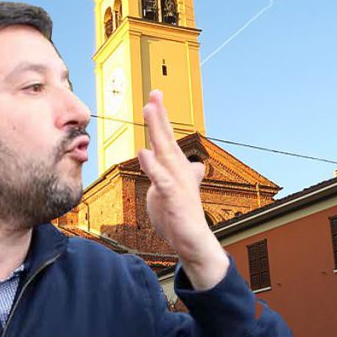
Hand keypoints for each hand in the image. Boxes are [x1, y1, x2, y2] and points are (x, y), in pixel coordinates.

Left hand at [137, 90, 228, 289]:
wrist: (192, 242)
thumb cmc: (181, 217)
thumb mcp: (174, 192)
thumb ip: (173, 176)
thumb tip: (191, 165)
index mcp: (175, 169)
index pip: (166, 139)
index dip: (160, 118)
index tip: (154, 97)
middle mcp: (178, 171)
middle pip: (167, 138)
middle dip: (160, 115)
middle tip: (154, 93)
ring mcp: (177, 183)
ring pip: (165, 152)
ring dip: (157, 130)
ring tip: (150, 110)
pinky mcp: (174, 198)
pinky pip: (161, 179)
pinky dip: (153, 166)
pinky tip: (144, 153)